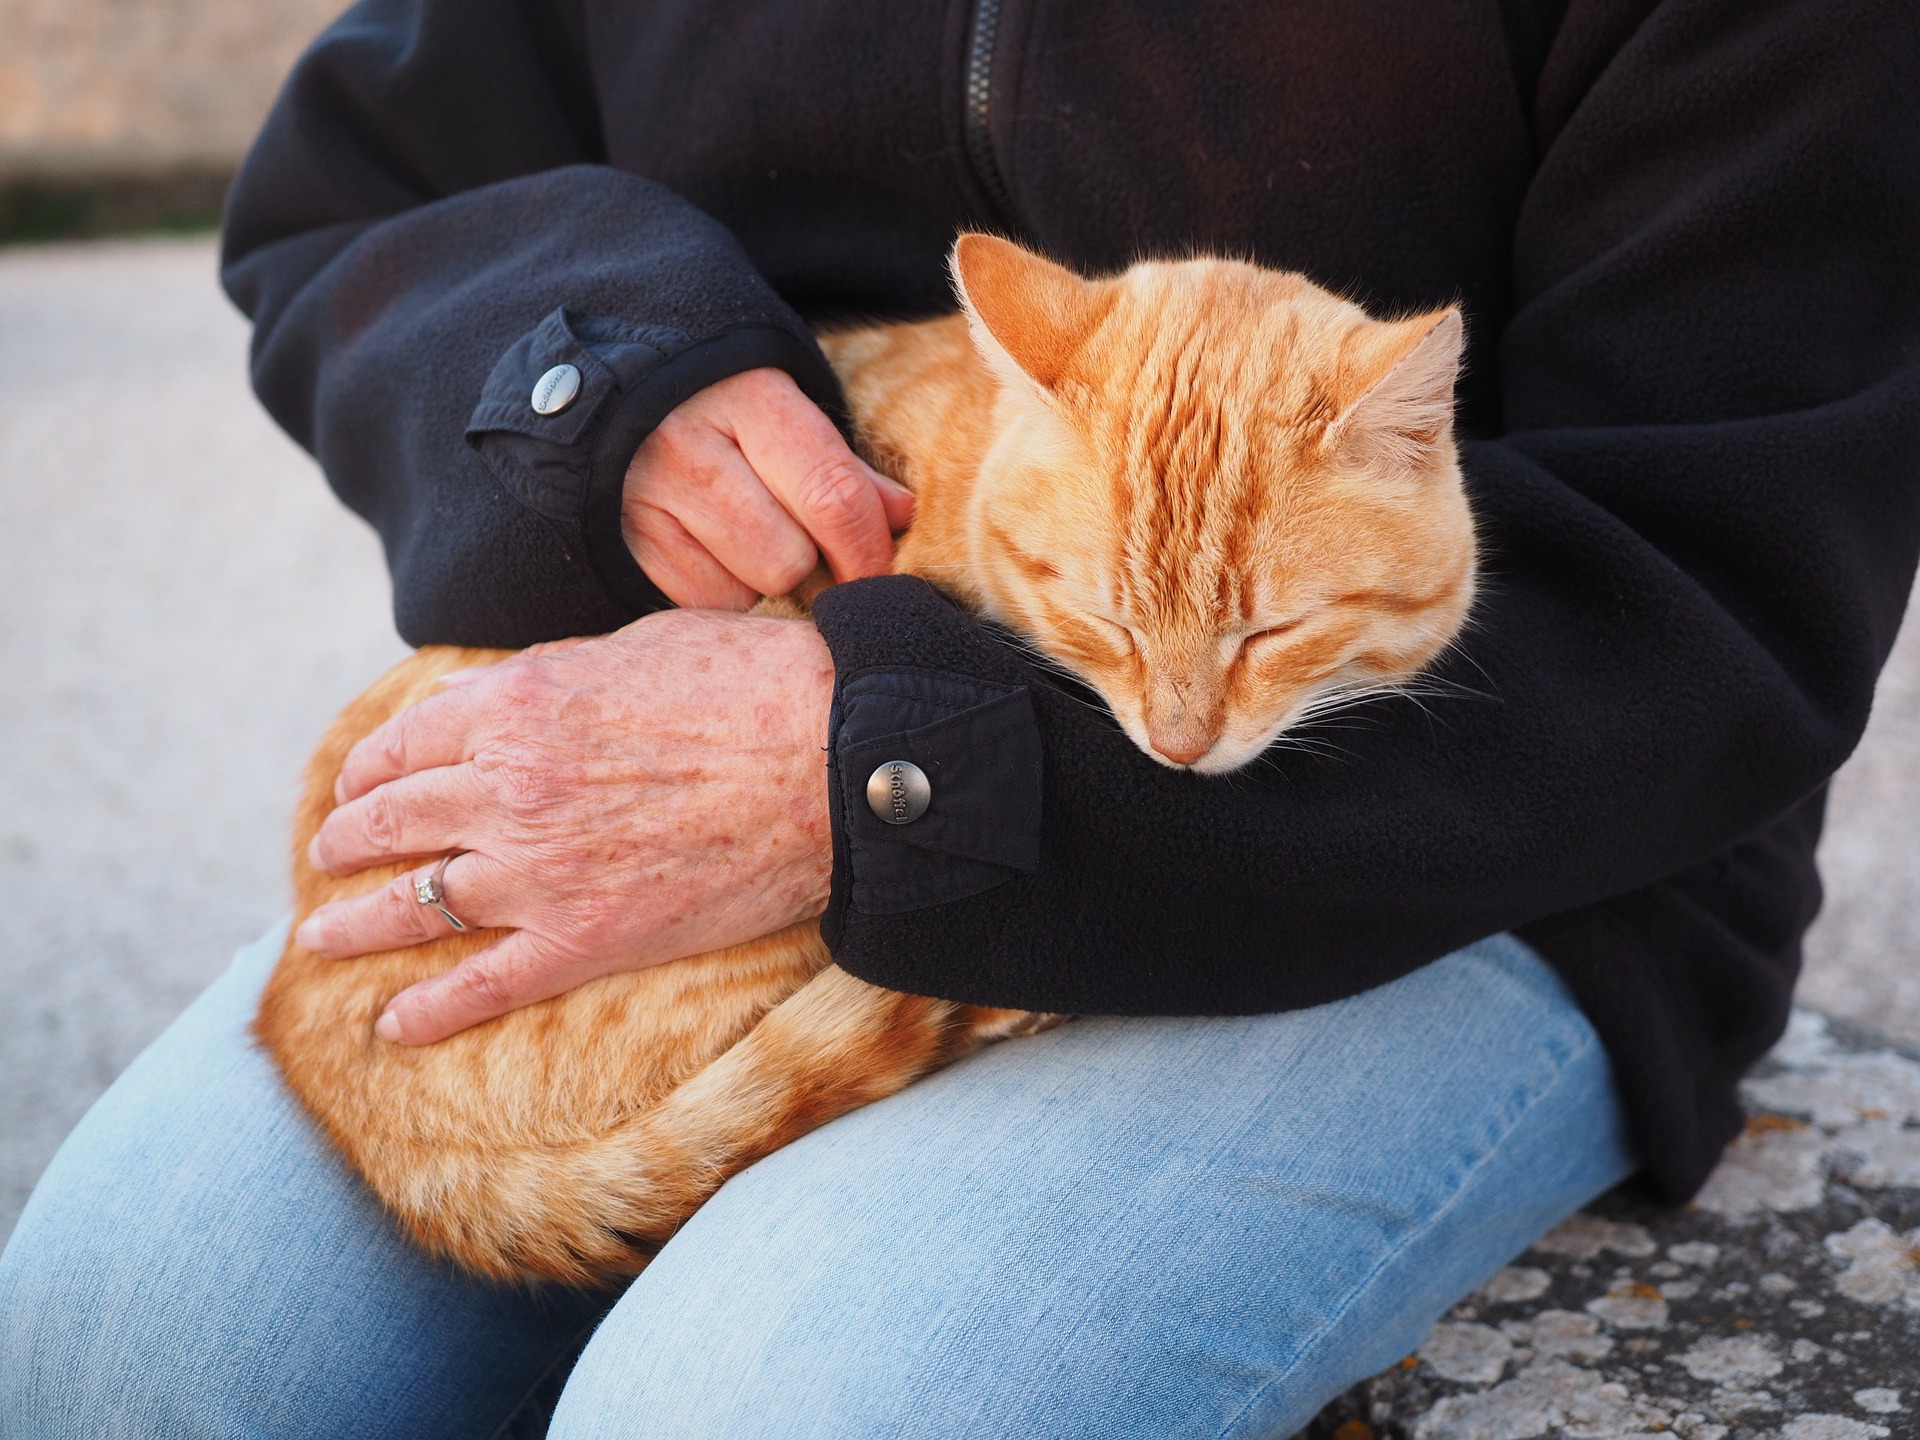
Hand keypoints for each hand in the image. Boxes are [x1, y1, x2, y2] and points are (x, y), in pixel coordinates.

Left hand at [292, 610, 835, 1044]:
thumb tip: (505, 696)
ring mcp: (540, 872)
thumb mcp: (639, 644)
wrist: (836, 760)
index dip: (369, 766)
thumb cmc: (757, 684)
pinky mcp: (586, 940)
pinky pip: (484, 985)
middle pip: (393, 820)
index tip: (356, 782)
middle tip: (329, 854)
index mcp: (516, 706)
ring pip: (416, 905)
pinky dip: (430, 1012)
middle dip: (347, 838)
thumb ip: (556, 675)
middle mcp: (507, 789)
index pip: (406, 743)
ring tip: (322, 935)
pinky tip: (392, 1027)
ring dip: (357, 923)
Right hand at [623, 367, 913, 608]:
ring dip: (760, 580)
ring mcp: (647, 496)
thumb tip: (903, 517)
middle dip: (808, 564)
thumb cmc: (717, 403)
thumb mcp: (779, 409)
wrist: (604, 390)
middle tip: (799, 542)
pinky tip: (706, 551)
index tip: (879, 574)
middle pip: (789, 558)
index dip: (868, 550)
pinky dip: (717, 591)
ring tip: (743, 537)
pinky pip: (699, 604)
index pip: (833, 495)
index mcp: (750, 397)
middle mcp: (690, 445)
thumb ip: (840, 465)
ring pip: (744, 590)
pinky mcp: (621, 541)